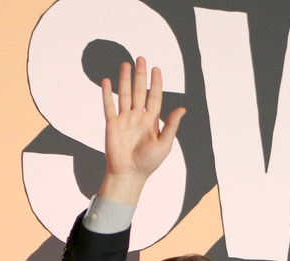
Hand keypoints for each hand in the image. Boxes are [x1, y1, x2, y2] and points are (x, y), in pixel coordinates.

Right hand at [98, 57, 184, 205]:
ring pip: (125, 94)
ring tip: (126, 64)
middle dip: (141, 75)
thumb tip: (183, 109)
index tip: (157, 69)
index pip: (155, 97)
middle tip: (141, 58)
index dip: (156, 83)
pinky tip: (107, 81)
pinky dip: (107, 93)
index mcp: (152, 121)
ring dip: (125, 79)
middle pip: (140, 91)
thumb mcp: (165, 144)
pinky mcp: (112, 124)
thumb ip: (172, 125)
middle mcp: (138, 117)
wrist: (130, 174)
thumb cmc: (149, 162)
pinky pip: (109, 106)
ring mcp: (124, 119)